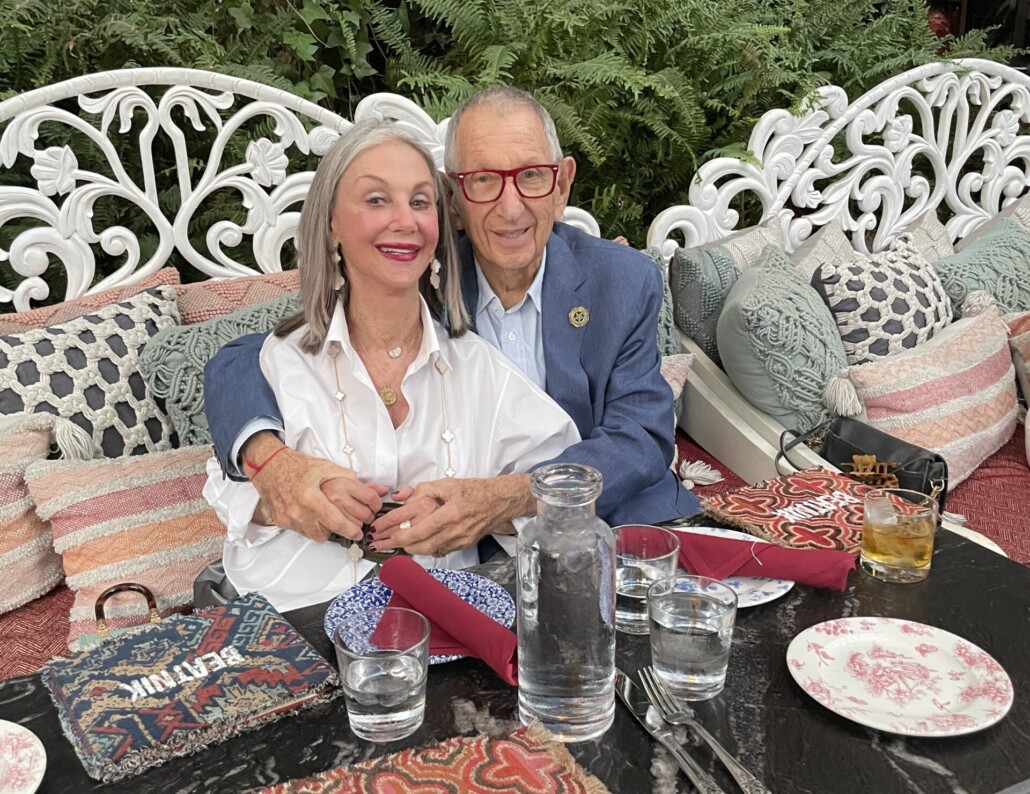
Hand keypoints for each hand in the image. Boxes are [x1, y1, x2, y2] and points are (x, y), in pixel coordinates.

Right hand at [243, 433, 382, 542]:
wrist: (269, 466)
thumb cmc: (299, 466)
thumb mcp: (327, 467)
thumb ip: (350, 480)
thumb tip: (375, 491)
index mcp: (311, 497)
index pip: (336, 522)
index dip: (350, 530)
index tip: (359, 532)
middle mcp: (298, 511)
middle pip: (327, 532)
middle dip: (343, 531)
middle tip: (352, 526)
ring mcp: (288, 518)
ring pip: (316, 535)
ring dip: (327, 529)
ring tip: (330, 516)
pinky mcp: (282, 522)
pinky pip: (304, 531)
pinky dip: (313, 526)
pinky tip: (315, 515)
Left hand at [370, 474, 531, 556]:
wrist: (499, 501)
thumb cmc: (474, 490)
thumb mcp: (446, 484)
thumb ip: (421, 490)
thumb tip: (400, 496)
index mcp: (451, 512)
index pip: (417, 528)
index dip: (395, 532)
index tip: (379, 531)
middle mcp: (456, 530)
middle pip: (419, 546)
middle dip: (397, 545)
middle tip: (381, 541)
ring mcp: (460, 540)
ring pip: (427, 551)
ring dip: (409, 548)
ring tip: (395, 542)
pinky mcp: (463, 545)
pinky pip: (439, 550)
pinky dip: (425, 547)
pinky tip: (417, 542)